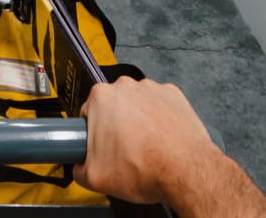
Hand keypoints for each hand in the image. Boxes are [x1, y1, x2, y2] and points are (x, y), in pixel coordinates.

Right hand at [74, 77, 219, 204]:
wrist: (186, 171)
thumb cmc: (146, 168)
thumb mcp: (95, 178)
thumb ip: (78, 168)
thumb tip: (80, 166)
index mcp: (101, 98)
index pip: (87, 112)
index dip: (92, 132)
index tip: (100, 144)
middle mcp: (125, 86)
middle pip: (112, 105)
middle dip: (115, 125)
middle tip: (123, 150)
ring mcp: (151, 89)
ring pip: (136, 104)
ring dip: (138, 120)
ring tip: (145, 146)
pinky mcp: (172, 94)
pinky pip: (159, 104)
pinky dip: (159, 118)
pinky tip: (161, 138)